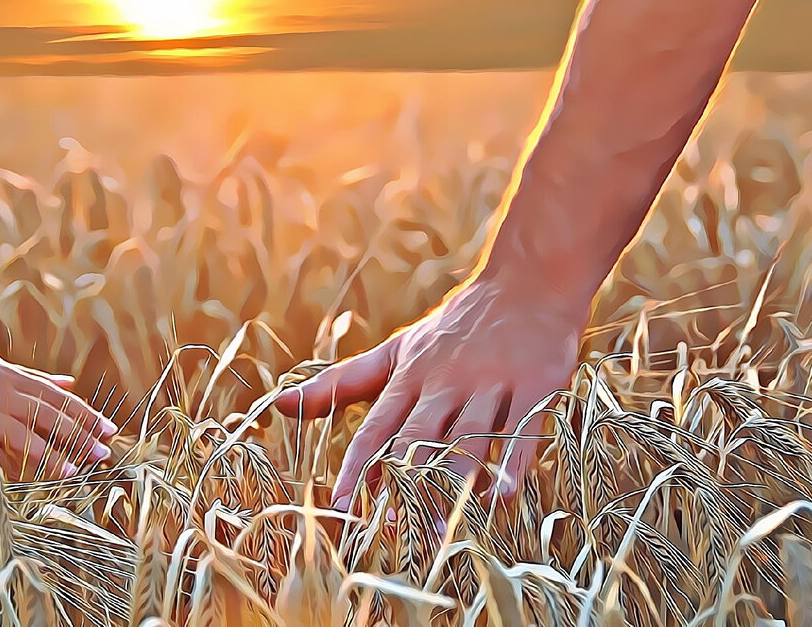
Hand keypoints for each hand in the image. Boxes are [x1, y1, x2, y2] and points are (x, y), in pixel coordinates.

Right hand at [0, 326, 116, 478]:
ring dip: (48, 454)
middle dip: (77, 435)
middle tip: (104, 453)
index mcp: (10, 377)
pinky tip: (21, 476)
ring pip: (19, 433)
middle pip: (46, 415)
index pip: (56, 397)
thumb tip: (69, 383)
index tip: (109, 429)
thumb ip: (32, 378)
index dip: (84, 414)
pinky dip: (2, 461)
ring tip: (73, 471)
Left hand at [274, 273, 584, 507]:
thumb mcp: (396, 350)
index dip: (358, 466)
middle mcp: (445, 381)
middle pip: (418, 438)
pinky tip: (501, 494)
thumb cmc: (455, 327)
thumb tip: (276, 404)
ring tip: (440, 529)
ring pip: (467, 437)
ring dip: (453, 484)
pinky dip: (512, 461)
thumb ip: (342, 383)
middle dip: (401, 483)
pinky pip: (522, 427)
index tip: (341, 505)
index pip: (377, 427)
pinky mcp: (534, 384)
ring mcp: (490, 383)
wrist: (525, 282)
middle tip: (388, 529)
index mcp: (410, 376)